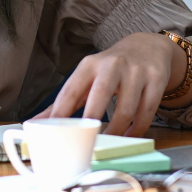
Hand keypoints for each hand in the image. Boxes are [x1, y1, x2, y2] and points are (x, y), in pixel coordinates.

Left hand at [34, 33, 191, 136]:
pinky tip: (130, 137)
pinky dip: (138, 129)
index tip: (53, 133)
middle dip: (91, 120)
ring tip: (110, 144)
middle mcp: (112, 66)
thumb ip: (65, 100)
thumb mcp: (86, 77)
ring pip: (126, 109)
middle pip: (100, 96)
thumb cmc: (110, 68)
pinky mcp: (155, 80)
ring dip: (117, 131)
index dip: (61, 112)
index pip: (71, 90)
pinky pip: (147, 112)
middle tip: (85, 142)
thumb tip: (36, 123)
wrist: (147, 47)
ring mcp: (136, 72)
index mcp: (89, 65)